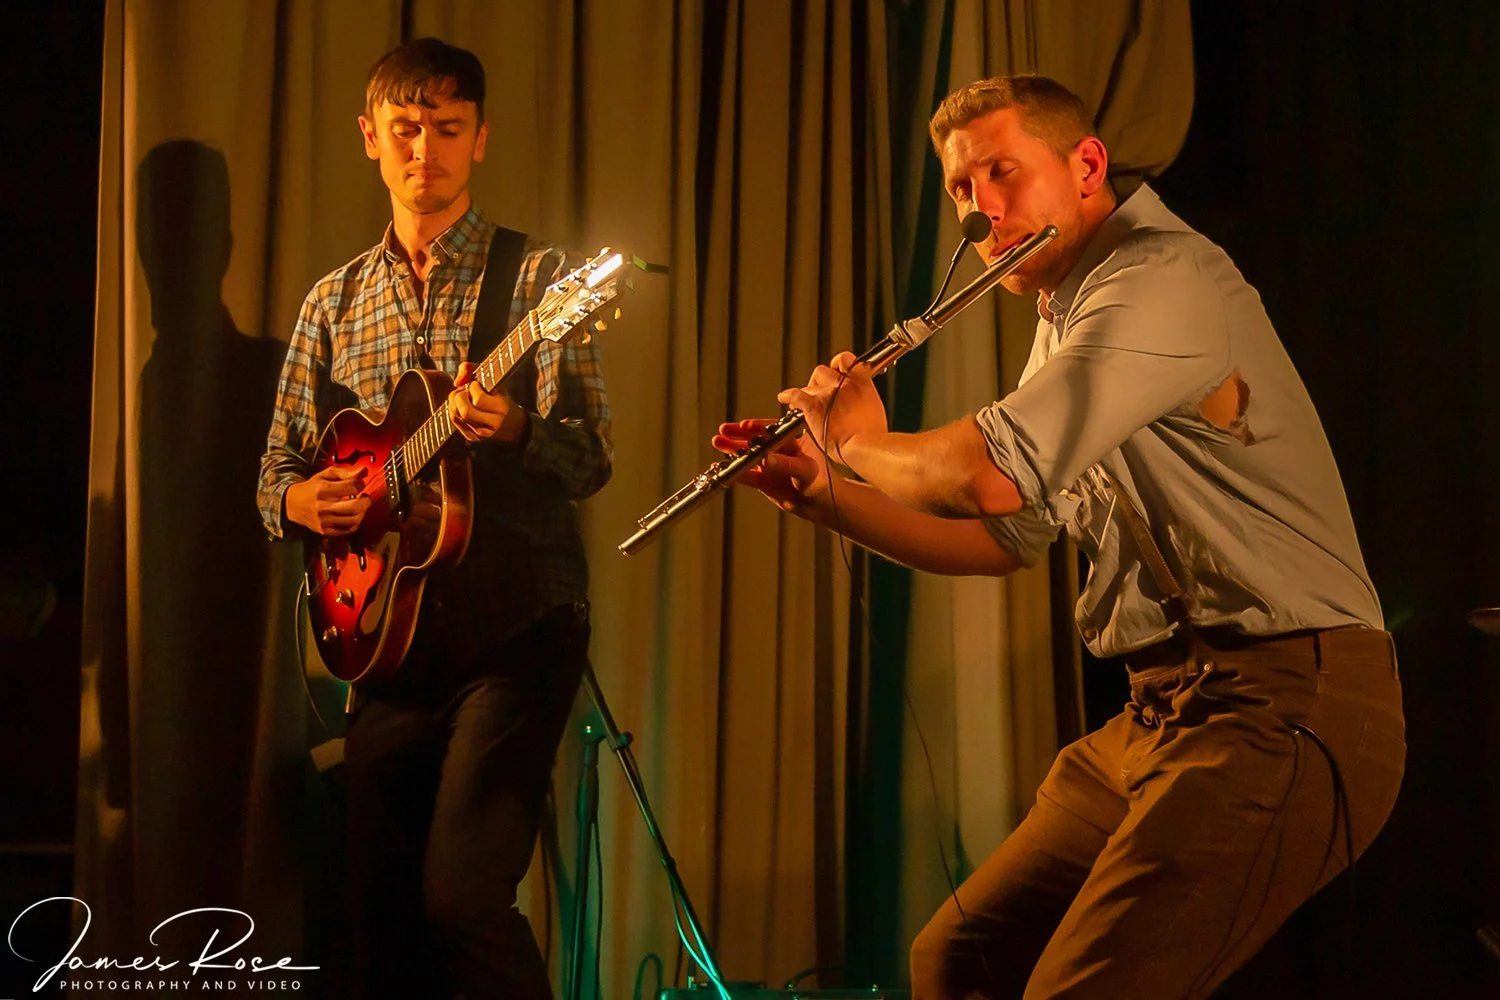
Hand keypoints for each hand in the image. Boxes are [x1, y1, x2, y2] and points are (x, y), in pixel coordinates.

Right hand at [285, 465, 372, 536]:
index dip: (360, 484)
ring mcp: (324, 521)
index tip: (359, 484)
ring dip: (362, 512)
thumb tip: (364, 471)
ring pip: (354, 520)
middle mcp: (322, 507)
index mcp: (322, 489)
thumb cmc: (312, 488)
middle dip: (366, 501)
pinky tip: (353, 515)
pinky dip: (355, 522)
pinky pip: (348, 530)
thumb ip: (346, 472)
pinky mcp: (325, 531)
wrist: (292, 505)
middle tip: (365, 497)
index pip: (351, 487)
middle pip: (355, 506)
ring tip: (360, 506)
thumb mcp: (326, 475)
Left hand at [449, 362, 528, 443]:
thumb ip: (473, 369)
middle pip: (466, 411)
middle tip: (464, 392)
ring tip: (461, 398)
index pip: (479, 399)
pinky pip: (455, 423)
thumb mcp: (496, 383)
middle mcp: (493, 423)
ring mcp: (482, 433)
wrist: (516, 427)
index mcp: (501, 407)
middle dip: (459, 397)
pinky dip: (454, 412)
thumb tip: (457, 381)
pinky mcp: (474, 438)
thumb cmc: (503, 400)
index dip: (473, 387)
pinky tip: (460, 408)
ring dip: (453, 404)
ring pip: (457, 417)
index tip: (476, 384)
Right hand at [712, 418, 831, 519]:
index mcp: (793, 440)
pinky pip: (746, 475)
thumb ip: (786, 465)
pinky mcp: (763, 480)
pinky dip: (733, 472)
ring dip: (732, 449)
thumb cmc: (821, 483)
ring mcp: (769, 464)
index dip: (758, 427)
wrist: (820, 505)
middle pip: (755, 439)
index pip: (772, 430)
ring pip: (748, 455)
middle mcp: (778, 449)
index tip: (745, 426)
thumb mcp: (806, 471)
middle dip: (738, 434)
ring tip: (717, 442)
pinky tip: (720, 466)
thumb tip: (765, 459)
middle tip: (724, 430)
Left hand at [775, 352, 886, 460]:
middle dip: (820, 382)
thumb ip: (863, 400)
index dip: (838, 365)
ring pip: (810, 386)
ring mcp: (827, 394)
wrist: (864, 446)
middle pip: (823, 372)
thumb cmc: (873, 436)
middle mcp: (843, 384)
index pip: (845, 360)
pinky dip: (788, 396)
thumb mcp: (876, 409)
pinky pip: (796, 395)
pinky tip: (784, 398)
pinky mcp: (813, 406)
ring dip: (807, 393)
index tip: (836, 372)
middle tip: (820, 394)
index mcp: (861, 383)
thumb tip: (858, 404)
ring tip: (804, 402)